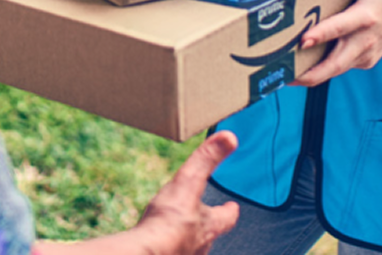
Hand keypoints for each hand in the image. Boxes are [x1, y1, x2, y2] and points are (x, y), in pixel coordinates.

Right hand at [33, 132, 239, 254]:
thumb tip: (230, 137)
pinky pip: (172, 251)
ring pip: (192, 246)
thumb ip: (207, 159)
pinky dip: (170, 246)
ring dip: (189, 238)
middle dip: (208, 226)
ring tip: (181, 232)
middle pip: (209, 234)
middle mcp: (200, 245)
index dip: (230, 211)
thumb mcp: (190, 181)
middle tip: (206, 219)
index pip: (226, 218)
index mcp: (209, 225)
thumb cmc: (171, 221)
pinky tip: (162, 244)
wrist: (148, 252)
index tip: (233, 207)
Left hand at [290, 0, 381, 87]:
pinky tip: (298, 73)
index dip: (323, 34)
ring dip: (311, 77)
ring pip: (335, 70)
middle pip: (336, 62)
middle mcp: (365, 40)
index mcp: (366, 16)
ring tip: (283, 80)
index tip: (303, 41)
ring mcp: (364, 54)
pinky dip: (320, 72)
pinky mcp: (362, 62)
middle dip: (312, 73)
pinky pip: (338, 68)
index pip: (342, 26)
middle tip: (286, 77)